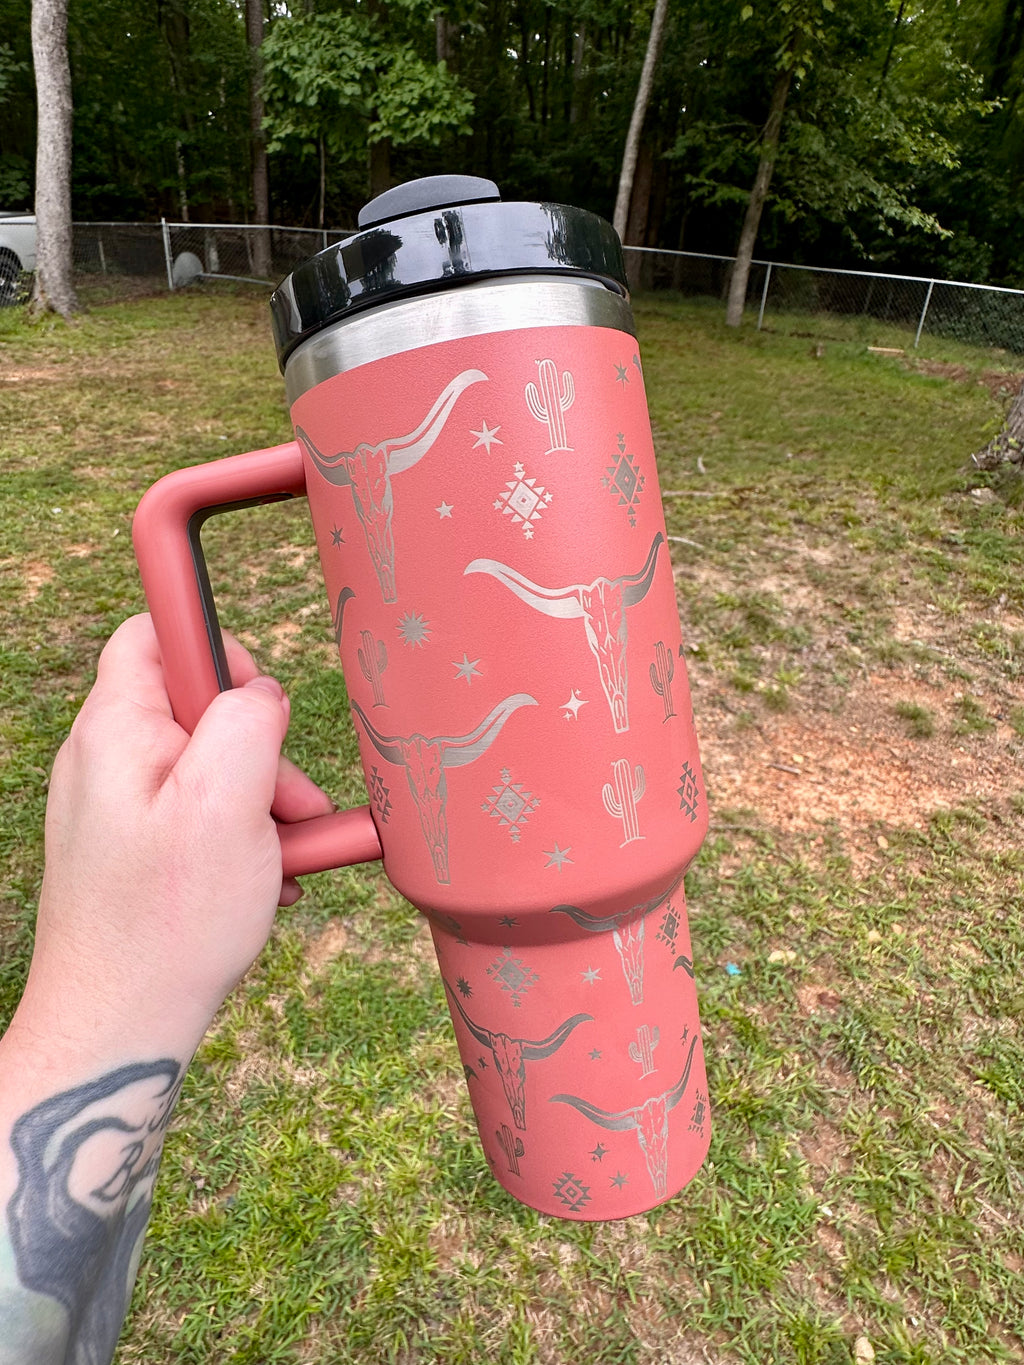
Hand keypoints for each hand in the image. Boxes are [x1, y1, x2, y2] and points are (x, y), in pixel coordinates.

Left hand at [14, 614, 333, 1056]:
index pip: (154, 634)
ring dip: (260, 804)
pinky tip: (261, 883)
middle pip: (199, 709)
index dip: (216, 648)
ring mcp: (116, 807)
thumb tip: (260, 693)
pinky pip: (198, 817)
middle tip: (287, 807)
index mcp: (116, 731)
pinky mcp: (132, 850)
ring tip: (281, 859)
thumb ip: (249, 721)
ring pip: (209, 769)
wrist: (117, 1027)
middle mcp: (106, 760)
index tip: (254, 704)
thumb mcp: (227, 804)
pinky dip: (240, 840)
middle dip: (260, 751)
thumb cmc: (168, 922)